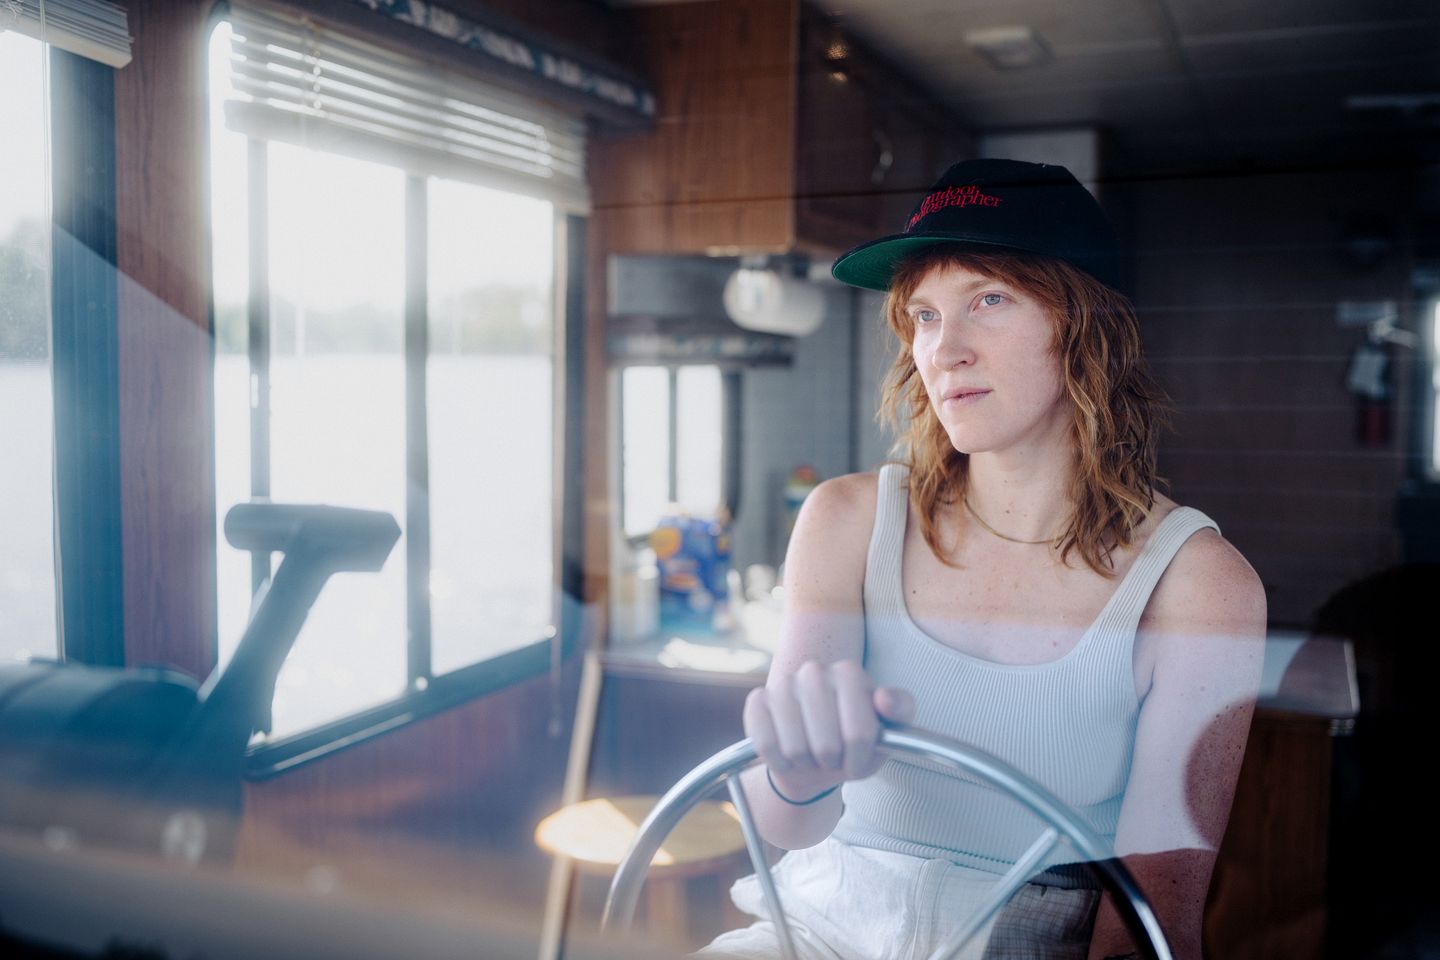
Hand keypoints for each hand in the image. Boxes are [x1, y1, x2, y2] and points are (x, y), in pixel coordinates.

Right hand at [744, 659, 914, 802]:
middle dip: (832, 762)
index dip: (858, 758)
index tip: (857, 758)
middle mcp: (814, 670)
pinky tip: (789, 753)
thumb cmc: (855, 739)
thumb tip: (883, 699)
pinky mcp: (756, 701)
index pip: (859, 733)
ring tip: (812, 754)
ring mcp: (782, 684)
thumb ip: (900, 710)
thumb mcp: (888, 730)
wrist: (815, 753)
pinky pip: (767, 745)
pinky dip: (781, 762)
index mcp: (849, 673)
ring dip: (806, 763)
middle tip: (833, 756)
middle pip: (826, 744)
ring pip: (795, 748)